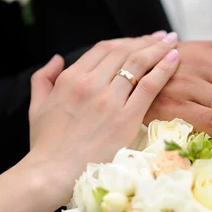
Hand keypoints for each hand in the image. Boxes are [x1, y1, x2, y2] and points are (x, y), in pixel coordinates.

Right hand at [27, 32, 179, 200]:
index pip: (103, 49)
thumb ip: (44, 79)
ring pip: (138, 63)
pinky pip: (149, 85)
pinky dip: (163, 69)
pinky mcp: (125, 118)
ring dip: (158, 49)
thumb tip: (57, 59)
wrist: (51, 173)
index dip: (126, 41)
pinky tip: (174, 59)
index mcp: (70, 79)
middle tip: (163, 37)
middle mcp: (90, 84)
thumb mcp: (37, 106)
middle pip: (124, 51)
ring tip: (173, 42)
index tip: (141, 40)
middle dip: (146, 41)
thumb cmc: (45, 145)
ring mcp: (108, 100)